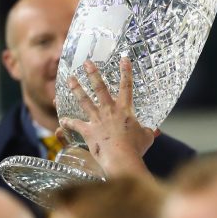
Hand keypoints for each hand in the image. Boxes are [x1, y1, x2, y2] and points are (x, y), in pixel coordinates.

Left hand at [61, 57, 158, 176]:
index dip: (126, 71)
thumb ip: (149, 131)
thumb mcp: (147, 137)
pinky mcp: (88, 131)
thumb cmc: (136, 148)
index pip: (127, 86)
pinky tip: (61, 120)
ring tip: (70, 80)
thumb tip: (155, 131)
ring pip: (84, 100)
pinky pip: (75, 125)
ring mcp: (97, 120)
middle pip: (99, 87)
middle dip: (93, 73)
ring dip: (76, 89)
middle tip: (86, 62)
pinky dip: (68, 123)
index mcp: (125, 109)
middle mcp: (109, 110)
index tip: (123, 59)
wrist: (121, 158)